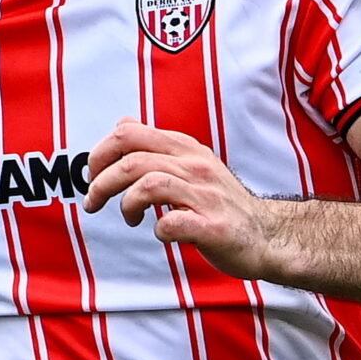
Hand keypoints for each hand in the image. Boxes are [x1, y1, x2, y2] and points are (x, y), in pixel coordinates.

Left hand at [82, 118, 282, 279]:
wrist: (267, 235)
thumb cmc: (222, 205)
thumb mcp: (191, 164)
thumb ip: (158, 146)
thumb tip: (123, 123)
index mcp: (186, 149)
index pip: (130, 133)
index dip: (101, 152)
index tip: (93, 175)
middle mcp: (195, 166)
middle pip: (132, 159)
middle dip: (101, 182)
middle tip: (93, 203)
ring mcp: (206, 196)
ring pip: (149, 184)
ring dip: (127, 204)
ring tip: (130, 219)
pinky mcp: (213, 227)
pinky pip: (174, 222)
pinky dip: (158, 230)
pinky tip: (160, 233)